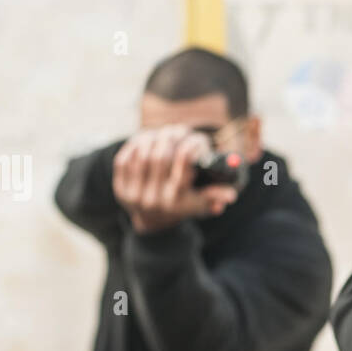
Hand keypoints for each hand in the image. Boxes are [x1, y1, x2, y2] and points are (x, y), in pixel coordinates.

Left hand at [113, 124, 238, 232]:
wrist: (155, 221)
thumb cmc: (185, 205)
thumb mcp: (203, 203)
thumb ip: (217, 196)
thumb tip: (230, 194)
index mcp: (177, 201)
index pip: (183, 165)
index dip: (190, 146)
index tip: (195, 139)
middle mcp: (154, 200)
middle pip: (160, 156)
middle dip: (170, 137)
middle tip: (178, 129)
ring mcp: (135, 195)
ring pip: (142, 154)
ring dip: (153, 137)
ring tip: (163, 132)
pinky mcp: (120, 189)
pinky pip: (125, 159)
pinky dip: (135, 145)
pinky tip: (145, 139)